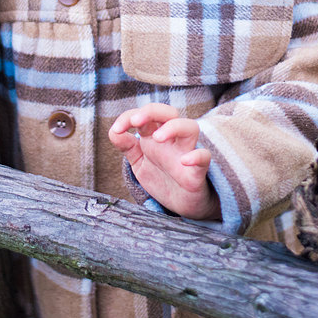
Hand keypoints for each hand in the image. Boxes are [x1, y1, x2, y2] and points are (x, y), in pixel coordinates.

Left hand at [108, 104, 219, 220]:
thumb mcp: (140, 163)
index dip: (129, 116)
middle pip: (169, 112)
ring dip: (174, 127)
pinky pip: (204, 157)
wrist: (181, 205)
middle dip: (152, 111)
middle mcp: (172, 141)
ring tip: (157, 137)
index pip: (146, 115)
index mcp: (156, 136)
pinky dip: (197, 156)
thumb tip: (113, 131)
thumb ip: (127, 146)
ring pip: (191, 127)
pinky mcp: (198, 171)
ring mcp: (186, 153)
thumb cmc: (162, 178)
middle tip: (136, 121)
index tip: (117, 129)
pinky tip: (184, 161)